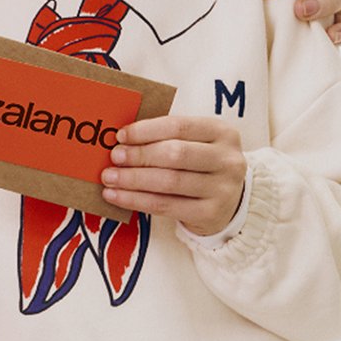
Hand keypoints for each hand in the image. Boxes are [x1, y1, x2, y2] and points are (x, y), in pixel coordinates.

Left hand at [100, 115, 246, 236]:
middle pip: (175, 154)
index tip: (121, 136)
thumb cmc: (202, 166)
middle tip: (114, 157)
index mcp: (222, 133)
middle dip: (139, 155)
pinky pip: (165, 206)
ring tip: (110, 177)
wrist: (230, 202)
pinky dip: (136, 200)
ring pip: (169, 182)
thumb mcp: (196, 144)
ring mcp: (222, 189)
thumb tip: (122, 139)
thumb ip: (167, 138)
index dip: (146, 130)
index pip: (179, 126)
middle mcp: (227, 160)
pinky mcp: (210, 213)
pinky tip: (116, 196)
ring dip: (133, 179)